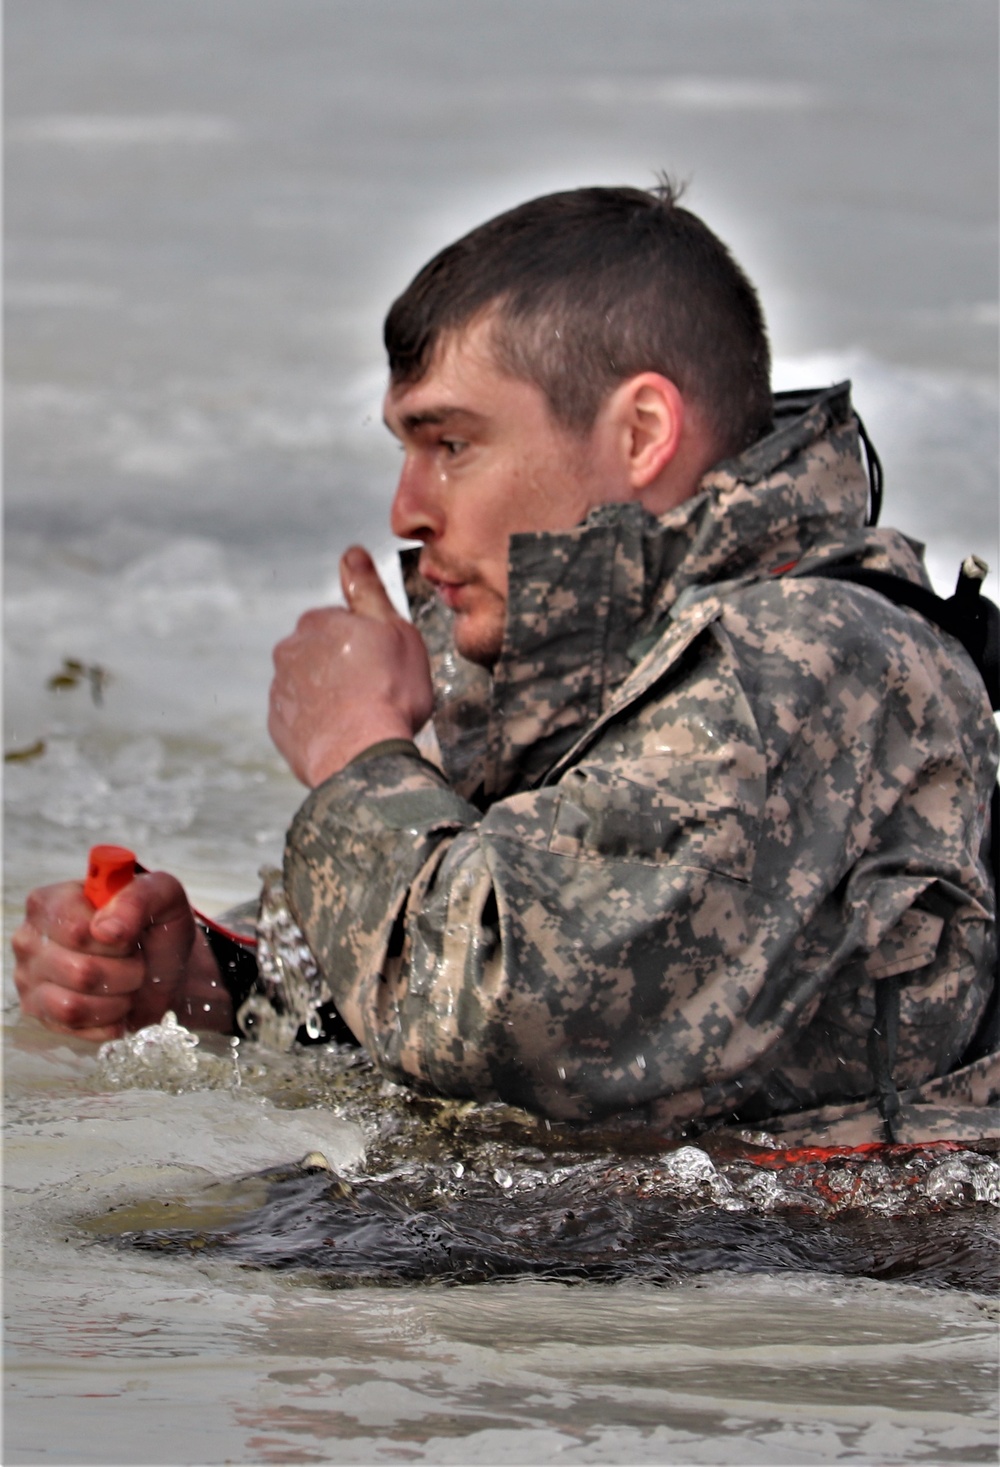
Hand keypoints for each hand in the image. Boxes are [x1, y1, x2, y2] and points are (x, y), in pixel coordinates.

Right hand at [11, 872, 229, 1042]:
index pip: (77, 932)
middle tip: (137, 962)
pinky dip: (108, 1020)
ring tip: (128, 984)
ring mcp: (29, 979)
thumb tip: (105, 929)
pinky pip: (73, 1027)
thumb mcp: (161, 896)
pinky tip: (117, 1003)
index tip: (133, 938)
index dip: (117, 942)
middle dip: (125, 973)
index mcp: (50, 902)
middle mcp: (30, 939)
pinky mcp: (39, 1012)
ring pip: (72, 1006)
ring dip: (117, 1000)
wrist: (163, 965)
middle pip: (80, 973)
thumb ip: (137, 899)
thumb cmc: (155, 925)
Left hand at [268, 545, 433, 785]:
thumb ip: (368, 590)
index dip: (368, 641)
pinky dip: (319, 722)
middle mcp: (289, 651)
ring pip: (310, 683)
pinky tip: (345, 733)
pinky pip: (301, 717)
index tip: (385, 662)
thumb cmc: (389, 693)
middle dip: (344, 665)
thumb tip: (352, 554)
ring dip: (330, 693)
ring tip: (361, 716)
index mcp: (318, 622)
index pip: (342, 621)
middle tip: (377, 690)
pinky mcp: (279, 726)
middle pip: (322, 651)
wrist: (364, 758)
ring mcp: (280, 690)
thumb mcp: (394, 630)